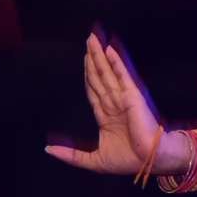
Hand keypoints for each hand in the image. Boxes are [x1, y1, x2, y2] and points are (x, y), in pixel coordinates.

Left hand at [45, 34, 170, 175]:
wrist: (150, 162)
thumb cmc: (128, 161)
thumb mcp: (93, 160)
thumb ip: (71, 154)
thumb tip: (47, 148)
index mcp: (105, 115)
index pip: (93, 87)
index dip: (88, 70)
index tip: (85, 54)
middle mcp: (114, 102)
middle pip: (99, 74)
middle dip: (93, 55)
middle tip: (90, 33)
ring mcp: (124, 97)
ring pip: (108, 71)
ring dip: (100, 52)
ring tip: (95, 34)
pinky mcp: (133, 96)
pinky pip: (122, 76)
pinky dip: (116, 62)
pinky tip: (110, 48)